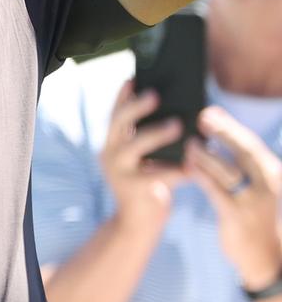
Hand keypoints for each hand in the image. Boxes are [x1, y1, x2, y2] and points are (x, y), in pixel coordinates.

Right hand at [99, 80, 186, 228]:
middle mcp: (110, 154)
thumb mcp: (143, 160)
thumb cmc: (147, 185)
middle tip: (155, 94)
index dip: (122, 96)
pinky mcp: (134, 189)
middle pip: (118, 123)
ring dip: (156, 133)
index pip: (115, 114)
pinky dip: (176, 169)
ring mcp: (119, 171)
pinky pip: (157, 174)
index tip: (133, 78)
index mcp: (112, 143)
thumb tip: (178, 115)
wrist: (137, 223)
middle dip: (136, 107)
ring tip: (178, 124)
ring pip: (135, 146)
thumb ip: (149, 141)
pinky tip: (191, 166)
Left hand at [187, 107, 281, 290]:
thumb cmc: (252, 215)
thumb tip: (216, 134)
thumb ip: (239, 164)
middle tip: (201, 116)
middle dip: (223, 131)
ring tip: (189, 141)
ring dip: (207, 153)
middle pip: (244, 150)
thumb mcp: (254, 187)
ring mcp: (253, 200)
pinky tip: (188, 166)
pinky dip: (202, 176)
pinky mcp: (237, 215)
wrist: (264, 255)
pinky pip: (216, 191)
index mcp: (271, 173)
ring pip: (229, 170)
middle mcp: (267, 183)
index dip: (230, 125)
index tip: (211, 110)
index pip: (250, 143)